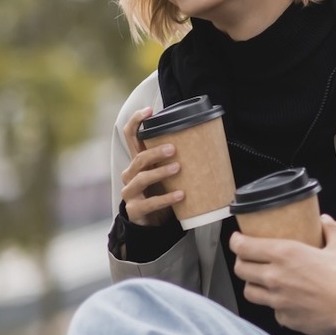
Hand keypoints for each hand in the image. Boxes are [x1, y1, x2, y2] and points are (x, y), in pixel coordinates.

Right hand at [119, 107, 184, 226]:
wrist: (150, 223)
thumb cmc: (160, 192)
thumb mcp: (165, 173)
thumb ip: (174, 158)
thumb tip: (205, 139)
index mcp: (138, 161)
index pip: (130, 137)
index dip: (136, 122)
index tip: (149, 111)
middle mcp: (130, 174)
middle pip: (139, 158)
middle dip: (155, 152)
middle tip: (173, 149)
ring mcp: (130, 192)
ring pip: (142, 178)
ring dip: (160, 172)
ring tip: (178, 168)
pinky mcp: (135, 209)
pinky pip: (150, 202)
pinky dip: (166, 198)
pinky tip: (181, 195)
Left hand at [230, 216, 335, 334]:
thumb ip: (332, 230)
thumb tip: (326, 222)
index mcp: (286, 255)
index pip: (244, 247)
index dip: (236, 241)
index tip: (238, 239)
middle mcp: (276, 277)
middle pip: (241, 269)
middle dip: (242, 262)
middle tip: (249, 258)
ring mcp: (277, 300)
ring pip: (249, 292)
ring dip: (253, 284)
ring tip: (262, 281)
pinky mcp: (285, 318)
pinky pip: (272, 310)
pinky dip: (275, 305)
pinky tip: (286, 300)